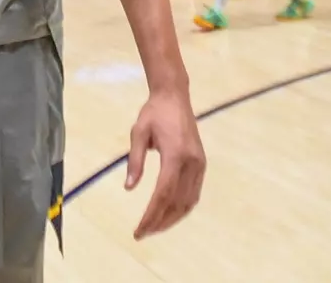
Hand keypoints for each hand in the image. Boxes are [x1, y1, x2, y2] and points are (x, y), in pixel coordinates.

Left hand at [124, 89, 205, 238]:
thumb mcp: (138, 132)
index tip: (139, 230)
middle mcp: (192, 162)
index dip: (151, 215)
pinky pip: (194, 193)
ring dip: (172, 218)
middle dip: (160, 221)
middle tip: (142, 233)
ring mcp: (200, 164)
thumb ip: (135, 161)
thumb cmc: (153, 113)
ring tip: (154, 228)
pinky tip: (169, 214)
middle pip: (176, 202)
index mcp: (175, 154)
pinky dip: (182, 208)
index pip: (163, 194)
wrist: (174, 97)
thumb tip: (129, 188)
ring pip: (188, 202)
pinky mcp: (201, 164)